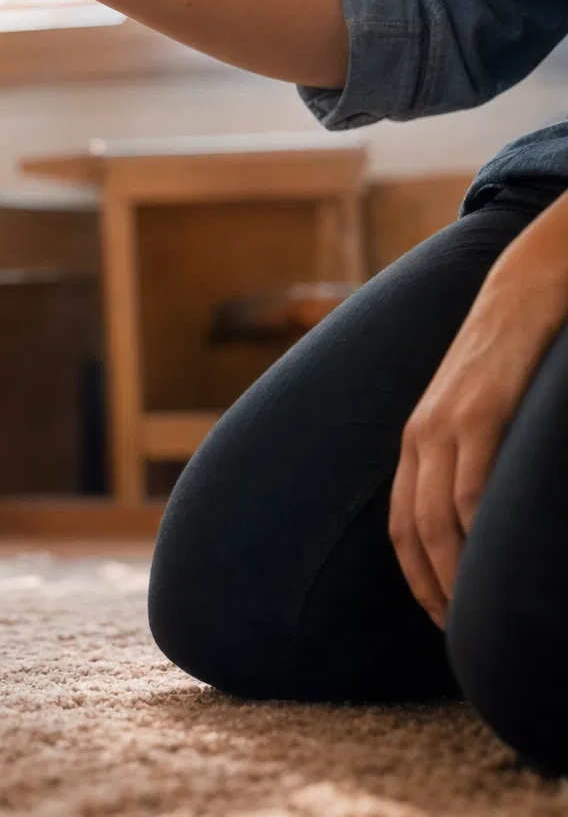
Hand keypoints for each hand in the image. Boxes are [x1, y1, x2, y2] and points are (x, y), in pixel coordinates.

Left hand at [391, 205, 567, 627]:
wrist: (523, 291)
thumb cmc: (509, 360)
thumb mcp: (480, 414)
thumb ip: (472, 459)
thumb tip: (481, 513)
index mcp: (415, 443)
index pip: (400, 526)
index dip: (416, 577)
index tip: (439, 617)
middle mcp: (420, 437)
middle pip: (413, 530)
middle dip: (432, 586)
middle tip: (457, 631)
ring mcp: (447, 422)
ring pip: (439, 514)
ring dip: (454, 568)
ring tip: (475, 609)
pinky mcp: (481, 408)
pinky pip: (472, 477)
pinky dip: (476, 522)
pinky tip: (490, 554)